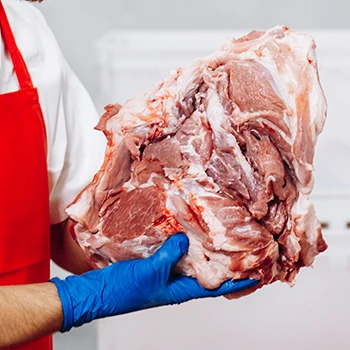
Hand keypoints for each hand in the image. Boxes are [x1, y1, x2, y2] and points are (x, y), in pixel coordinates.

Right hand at [51, 233, 257, 331]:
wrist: (97, 292)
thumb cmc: (123, 291)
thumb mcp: (151, 272)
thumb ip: (171, 255)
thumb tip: (186, 239)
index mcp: (179, 290)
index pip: (214, 286)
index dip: (235, 281)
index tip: (255, 274)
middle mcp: (175, 282)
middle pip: (204, 271)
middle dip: (221, 261)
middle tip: (237, 246)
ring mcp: (164, 272)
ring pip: (189, 259)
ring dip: (201, 249)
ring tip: (214, 234)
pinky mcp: (152, 263)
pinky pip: (172, 251)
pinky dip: (179, 242)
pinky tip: (182, 231)